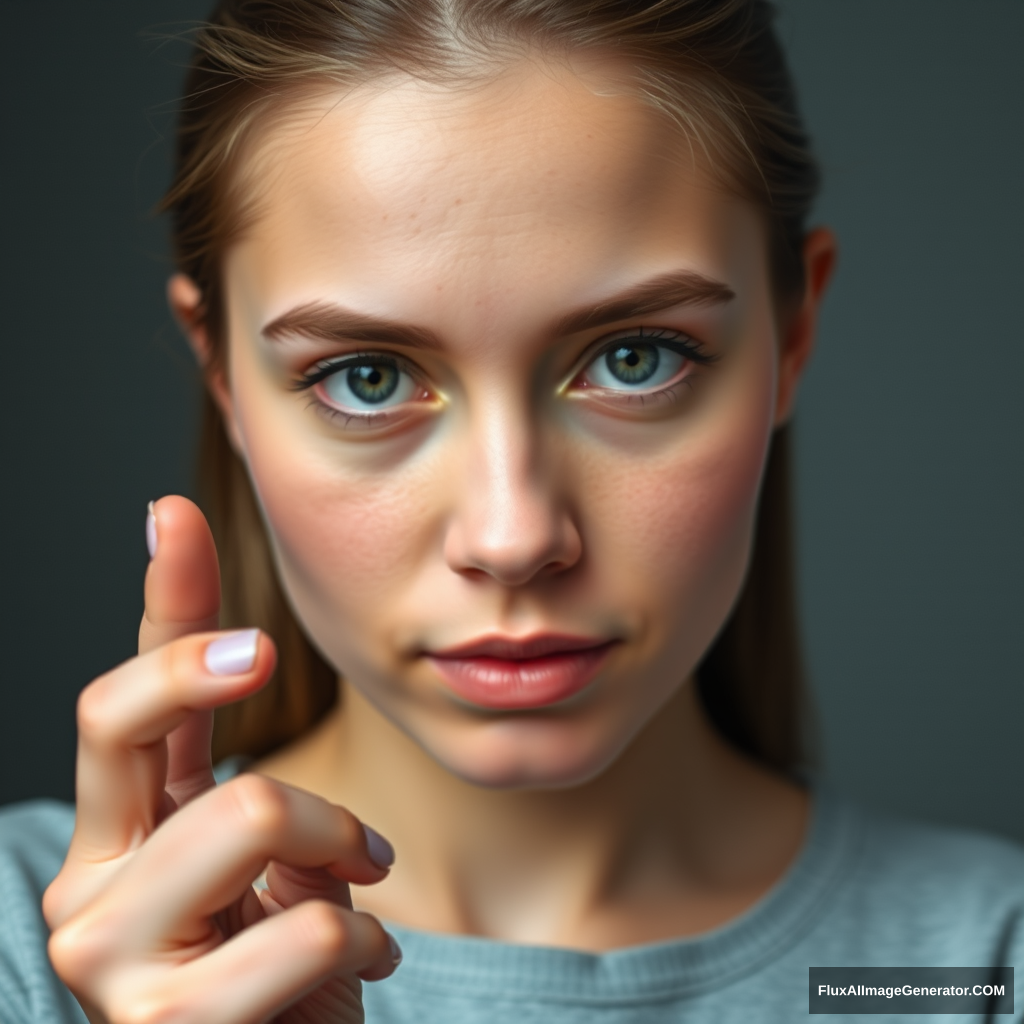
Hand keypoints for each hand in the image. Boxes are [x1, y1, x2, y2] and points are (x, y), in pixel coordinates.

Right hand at [43, 496, 398, 1023]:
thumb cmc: (282, 966)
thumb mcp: (271, 850)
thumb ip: (248, 766)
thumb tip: (237, 652)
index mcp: (121, 832)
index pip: (119, 699)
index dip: (148, 601)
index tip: (174, 513)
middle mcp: (90, 884)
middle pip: (125, 718)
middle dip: (213, 676)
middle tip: (269, 664)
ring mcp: (112, 960)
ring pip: (247, 812)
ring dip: (339, 841)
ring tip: (361, 885)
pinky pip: (306, 927)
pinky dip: (363, 934)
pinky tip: (363, 960)